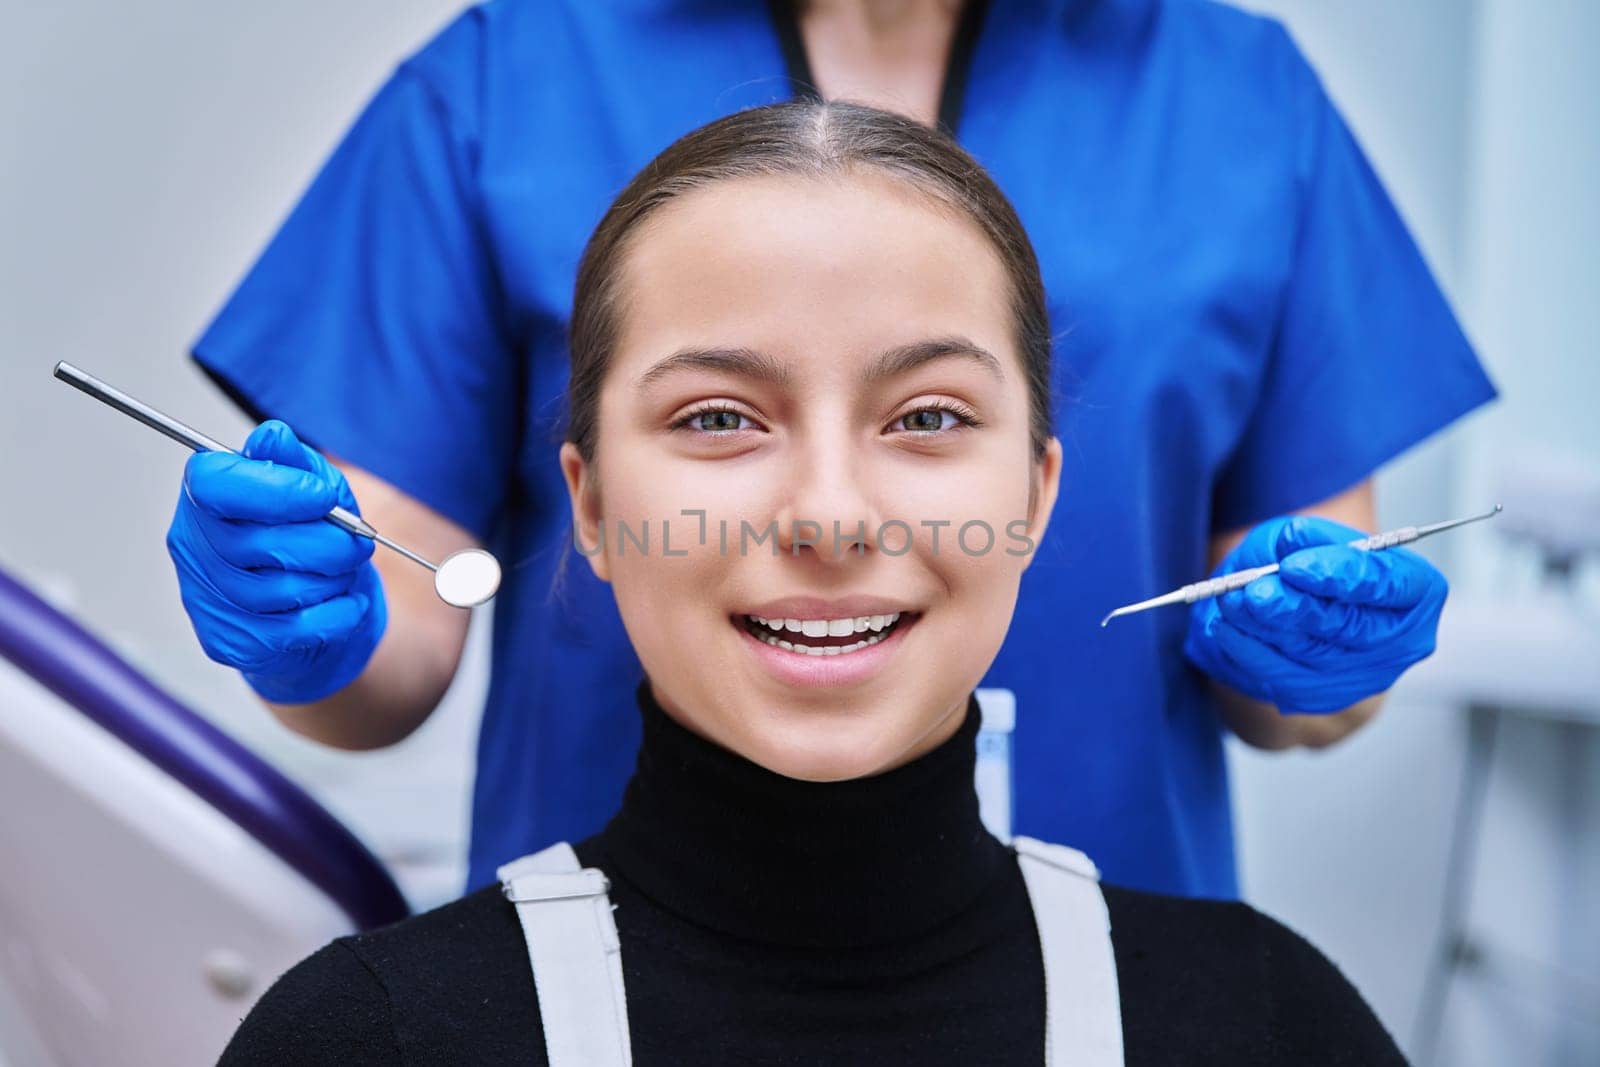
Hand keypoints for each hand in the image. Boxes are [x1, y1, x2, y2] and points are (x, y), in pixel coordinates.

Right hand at [167, 420, 387, 702]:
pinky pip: (297, 628)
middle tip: (356, 541)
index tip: (324, 495)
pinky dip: (338, 614)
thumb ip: (294, 461)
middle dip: (330, 542)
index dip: (279, 489)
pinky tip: (344, 604)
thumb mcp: (312, 484)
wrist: (314, 608)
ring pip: (285, 588)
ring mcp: (204, 598)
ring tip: (342, 572)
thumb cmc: (307, 536)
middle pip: (264, 542)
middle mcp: (193, 546)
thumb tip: (273, 438)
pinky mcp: (229, 641)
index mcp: (204, 496)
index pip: (219, 484)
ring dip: (334, 579)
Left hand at [1182, 515, 1447, 713]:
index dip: (1340, 576)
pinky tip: (1225, 629)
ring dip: (1266, 628)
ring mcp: (1363, 677)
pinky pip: (1284, 678)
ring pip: (1312, 654)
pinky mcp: (1323, 697)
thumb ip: (1304, 537)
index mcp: (1414, 591)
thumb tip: (1296, 544)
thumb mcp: (1306, 536)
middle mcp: (1400, 642)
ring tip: (1231, 602)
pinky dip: (1251, 652)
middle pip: (1351, 628)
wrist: (1294, 608)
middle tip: (1257, 592)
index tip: (1294, 567)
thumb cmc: (1309, 565)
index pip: (1388, 586)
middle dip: (1297, 609)